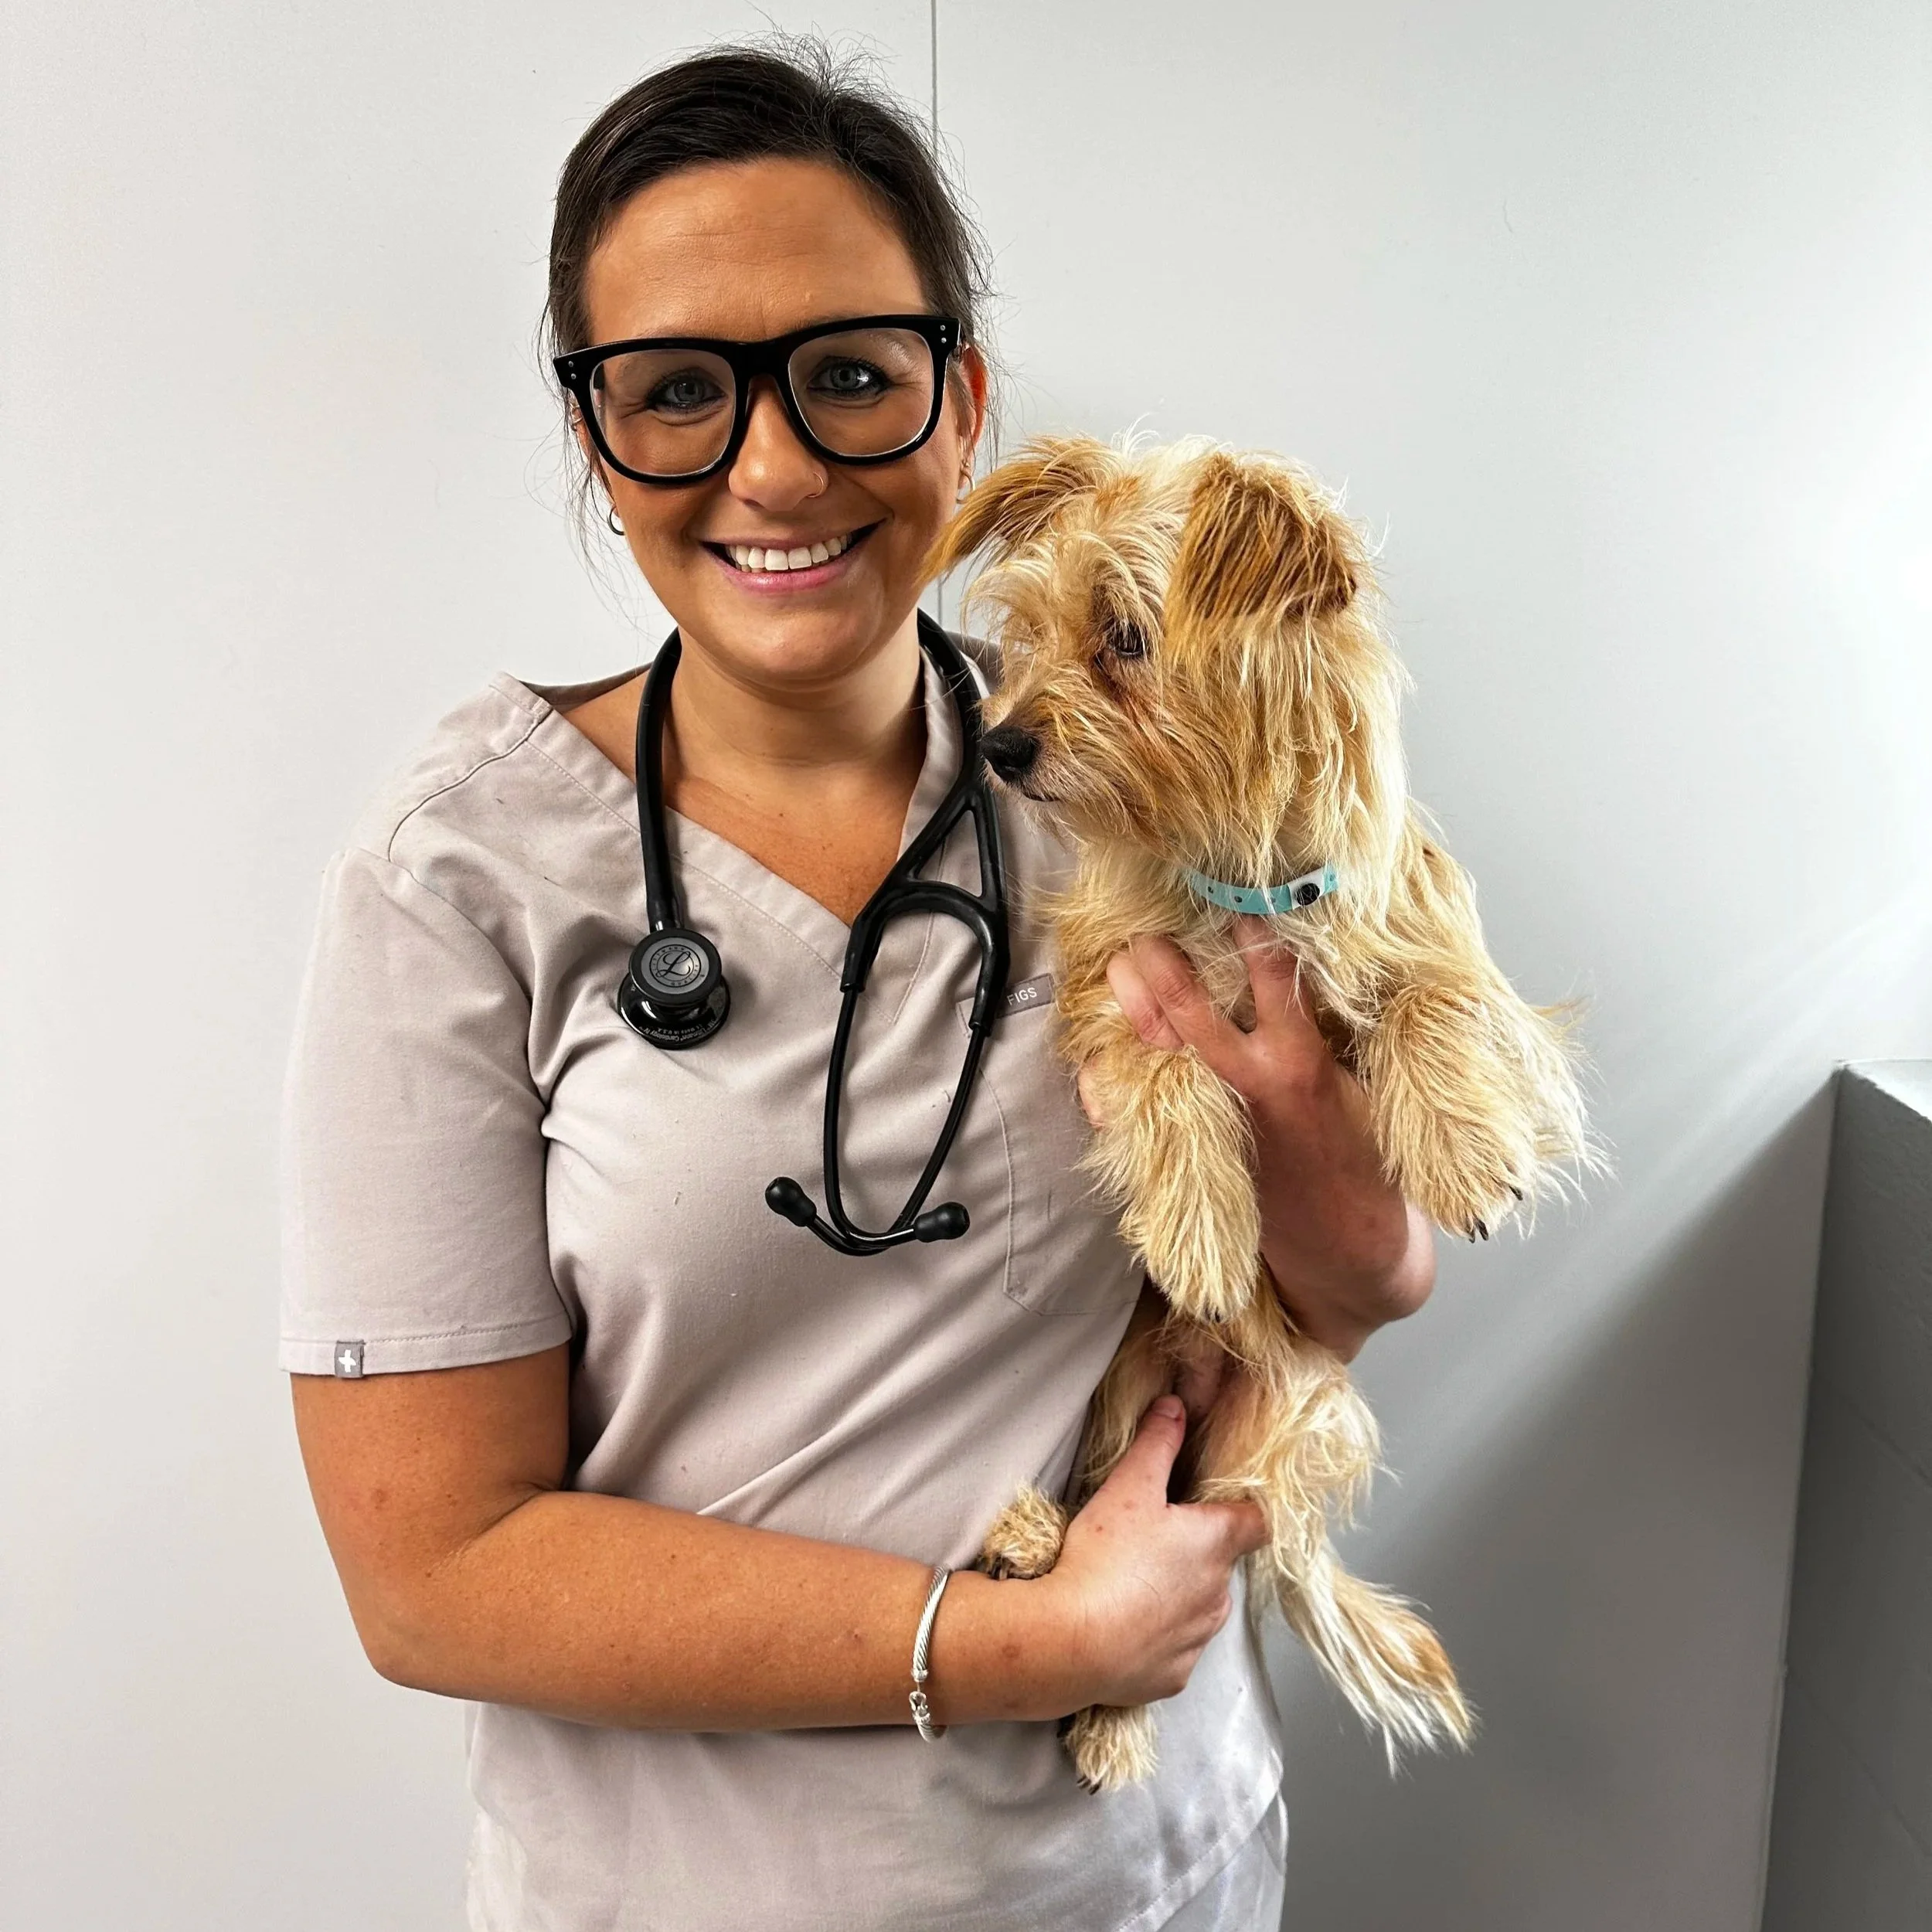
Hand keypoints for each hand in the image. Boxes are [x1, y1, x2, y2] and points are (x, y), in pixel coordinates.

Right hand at [1040, 1398, 1267, 1711]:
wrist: (1071, 1643)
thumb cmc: (1105, 1559)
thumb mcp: (1129, 1487)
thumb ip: (1157, 1443)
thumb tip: (1177, 1406)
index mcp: (1217, 1543)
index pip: (1259, 1521)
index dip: (1245, 1508)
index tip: (1222, 1502)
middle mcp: (1219, 1593)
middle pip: (1221, 1563)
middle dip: (1195, 1551)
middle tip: (1149, 1539)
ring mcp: (1199, 1639)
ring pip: (1200, 1607)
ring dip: (1176, 1594)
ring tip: (1129, 1584)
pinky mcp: (1174, 1676)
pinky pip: (1174, 1648)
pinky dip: (1155, 1636)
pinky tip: (1121, 1625)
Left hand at [1082, 916, 1435, 1360]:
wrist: (1350, 1251)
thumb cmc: (1369, 1161)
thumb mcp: (1372, 1085)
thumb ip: (1336, 1029)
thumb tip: (1313, 961)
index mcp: (1302, 1065)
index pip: (1272, 974)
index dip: (1248, 927)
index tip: (1233, 892)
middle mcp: (1249, 1088)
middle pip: (1188, 1008)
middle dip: (1161, 963)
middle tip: (1145, 927)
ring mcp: (1214, 1120)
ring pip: (1156, 1050)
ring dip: (1132, 1005)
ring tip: (1121, 965)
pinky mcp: (1192, 1152)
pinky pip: (1135, 1109)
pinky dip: (1110, 1079)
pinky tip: (1098, 1054)